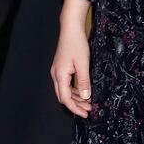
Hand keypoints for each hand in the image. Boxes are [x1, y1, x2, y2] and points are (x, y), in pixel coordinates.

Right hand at [51, 0, 92, 117]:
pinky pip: (66, 84)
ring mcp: (57, 71)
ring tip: (88, 102)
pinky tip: (83, 91)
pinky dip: (74, 90)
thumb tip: (86, 97)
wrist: (70, 29)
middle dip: (75, 105)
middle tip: (88, 109)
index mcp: (60, 75)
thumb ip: (84, 82)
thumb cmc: (76, 44)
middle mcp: (56, 75)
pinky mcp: (61, 68)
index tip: (85, 113)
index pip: (65, 98)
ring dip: (76, 98)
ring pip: (65, 91)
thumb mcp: (83, 64)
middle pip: (63, 96)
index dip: (75, 108)